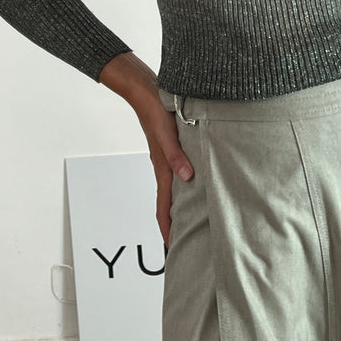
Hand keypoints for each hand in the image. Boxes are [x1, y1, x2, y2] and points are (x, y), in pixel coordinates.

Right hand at [134, 96, 193, 247]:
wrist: (146, 92)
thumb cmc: (156, 111)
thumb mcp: (168, 135)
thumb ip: (177, 156)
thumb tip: (187, 177)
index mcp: (162, 168)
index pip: (164, 207)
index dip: (167, 228)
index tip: (171, 247)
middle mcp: (164, 167)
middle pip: (168, 203)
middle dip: (175, 223)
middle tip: (186, 239)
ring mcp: (167, 159)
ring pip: (174, 189)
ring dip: (180, 205)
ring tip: (192, 218)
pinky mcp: (171, 149)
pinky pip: (177, 173)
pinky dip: (184, 185)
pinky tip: (194, 184)